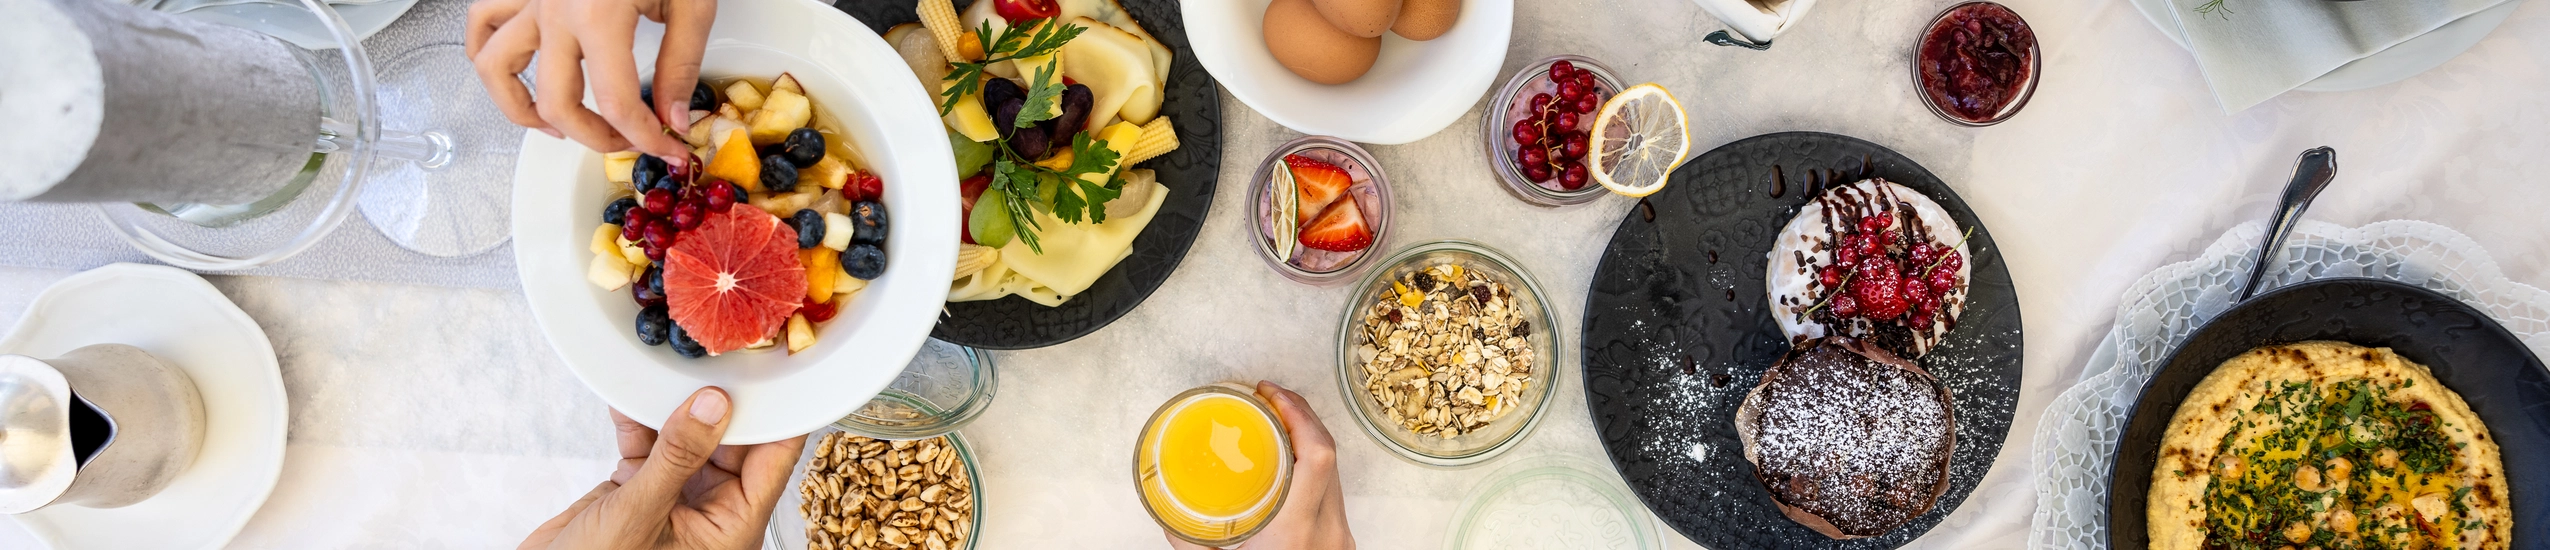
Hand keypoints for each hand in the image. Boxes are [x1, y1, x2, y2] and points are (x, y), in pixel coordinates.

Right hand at [466, 0, 713, 161]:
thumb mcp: (692, 2)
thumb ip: (681, 64)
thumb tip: (675, 117)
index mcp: (598, 15)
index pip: (618, 102)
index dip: (646, 137)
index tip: (667, 146)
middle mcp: (554, 9)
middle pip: (557, 101)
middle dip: (595, 138)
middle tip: (626, 142)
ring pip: (494, 67)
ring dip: (521, 108)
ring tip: (556, 125)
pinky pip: (481, 22)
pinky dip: (488, 52)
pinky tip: (517, 72)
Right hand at [520, 387, 806, 549]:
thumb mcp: (640, 513)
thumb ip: (677, 456)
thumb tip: (713, 405)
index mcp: (733, 527)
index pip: (773, 461)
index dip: (778, 416)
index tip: (781, 370)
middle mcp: (710, 512)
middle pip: (733, 442)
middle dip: (722, 401)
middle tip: (719, 355)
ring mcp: (673, 499)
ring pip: (687, 438)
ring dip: (674, 405)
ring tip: (671, 365)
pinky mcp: (637, 491)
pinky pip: (647, 445)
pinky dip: (636, 419)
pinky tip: (626, 394)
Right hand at [1165, 381, 1355, 549]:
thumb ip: (1191, 546)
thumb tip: (1167, 517)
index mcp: (1297, 534)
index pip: (1318, 456)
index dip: (1299, 414)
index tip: (1271, 394)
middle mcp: (1329, 532)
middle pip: (1330, 455)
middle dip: (1301, 417)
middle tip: (1269, 398)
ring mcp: (1342, 538)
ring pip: (1335, 474)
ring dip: (1309, 443)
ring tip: (1277, 425)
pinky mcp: (1343, 545)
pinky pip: (1332, 495)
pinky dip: (1313, 472)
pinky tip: (1291, 468)